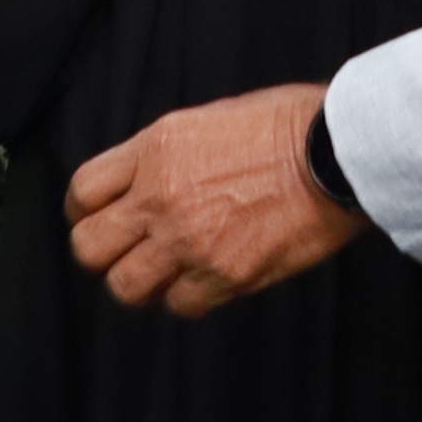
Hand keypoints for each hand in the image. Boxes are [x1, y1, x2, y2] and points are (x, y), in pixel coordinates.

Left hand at [66, 82, 365, 318]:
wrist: (338, 154)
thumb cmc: (290, 124)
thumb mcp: (212, 117)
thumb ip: (169, 153)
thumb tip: (150, 179)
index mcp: (155, 149)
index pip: (84, 191)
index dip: (84, 211)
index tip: (97, 218)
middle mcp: (159, 196)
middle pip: (90, 247)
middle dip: (101, 253)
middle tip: (124, 252)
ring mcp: (189, 240)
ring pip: (126, 286)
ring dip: (140, 283)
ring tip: (161, 275)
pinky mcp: (224, 275)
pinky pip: (180, 304)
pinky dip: (185, 298)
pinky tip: (202, 282)